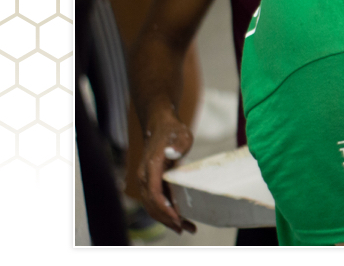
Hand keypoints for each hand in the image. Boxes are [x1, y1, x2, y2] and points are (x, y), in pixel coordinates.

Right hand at [124, 104, 195, 233]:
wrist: (160, 125)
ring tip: (186, 228)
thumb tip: (174, 152)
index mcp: (151, 167)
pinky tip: (178, 219)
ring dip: (167, 219)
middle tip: (186, 229)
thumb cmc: (172, 131)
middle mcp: (144, 177)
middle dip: (168, 219)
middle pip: (152, 204)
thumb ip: (178, 144)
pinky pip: (155, 202)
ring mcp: (145, 181)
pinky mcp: (150, 183)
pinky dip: (165, 212)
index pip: (154, 193)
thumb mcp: (180, 135)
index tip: (178, 218)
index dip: (165, 208)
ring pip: (152, 206)